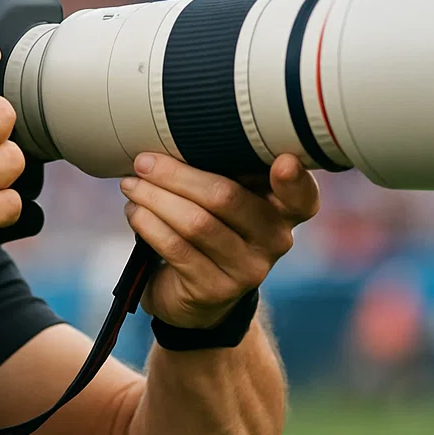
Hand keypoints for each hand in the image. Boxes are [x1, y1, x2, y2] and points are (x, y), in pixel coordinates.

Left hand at [120, 152, 319, 328]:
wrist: (195, 296)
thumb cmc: (210, 231)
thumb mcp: (225, 202)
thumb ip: (222, 173)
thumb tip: (170, 138)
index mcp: (285, 212)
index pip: (302, 196)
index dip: (295, 179)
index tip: (281, 161)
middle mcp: (275, 241)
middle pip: (227, 197)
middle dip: (177, 174)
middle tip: (144, 161)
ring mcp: (247, 269)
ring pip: (196, 223)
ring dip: (155, 198)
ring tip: (131, 185)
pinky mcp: (214, 289)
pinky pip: (176, 248)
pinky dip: (149, 224)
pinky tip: (135, 211)